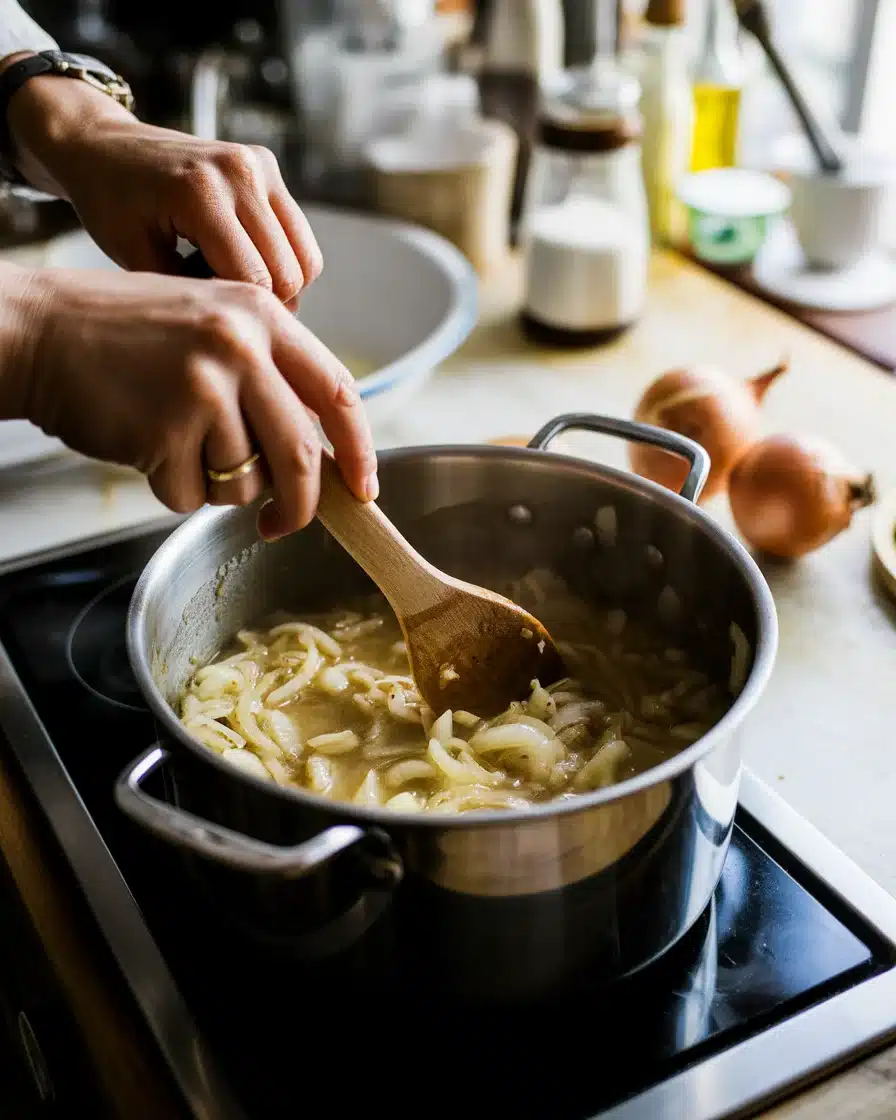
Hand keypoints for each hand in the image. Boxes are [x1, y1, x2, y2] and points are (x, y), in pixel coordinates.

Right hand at [3, 265, 376, 539]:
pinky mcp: (166, 431)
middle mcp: (241, 348)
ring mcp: (204, 389)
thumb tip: (318, 452)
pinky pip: (192, 496)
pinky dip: (173, 488)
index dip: (359, 449)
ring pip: (245, 482)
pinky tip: (145, 446)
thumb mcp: (210, 323)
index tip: (364, 488)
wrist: (39, 330)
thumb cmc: (123, 334)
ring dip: (214, 484)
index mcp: (261, 316)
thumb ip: (267, 373)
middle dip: (300, 504)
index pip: (338, 392)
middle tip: (280, 523)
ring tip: (173, 441)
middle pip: (301, 454)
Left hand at [6, 72, 320, 301]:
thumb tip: (252, 320)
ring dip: (280, 284)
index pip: (256, 281)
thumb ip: (196, 292)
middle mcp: (241, 172)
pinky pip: (301, 238)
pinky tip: (243, 257)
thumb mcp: (139, 261)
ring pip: (306, 260)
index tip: (212, 316)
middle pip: (289, 274)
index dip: (241, 313)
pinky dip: (283, 260)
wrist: (104, 147)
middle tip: (220, 300)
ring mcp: (259, 166)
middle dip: (264, 303)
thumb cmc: (112, 206)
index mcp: (202, 194)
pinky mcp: (268, 166)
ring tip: (232, 277)